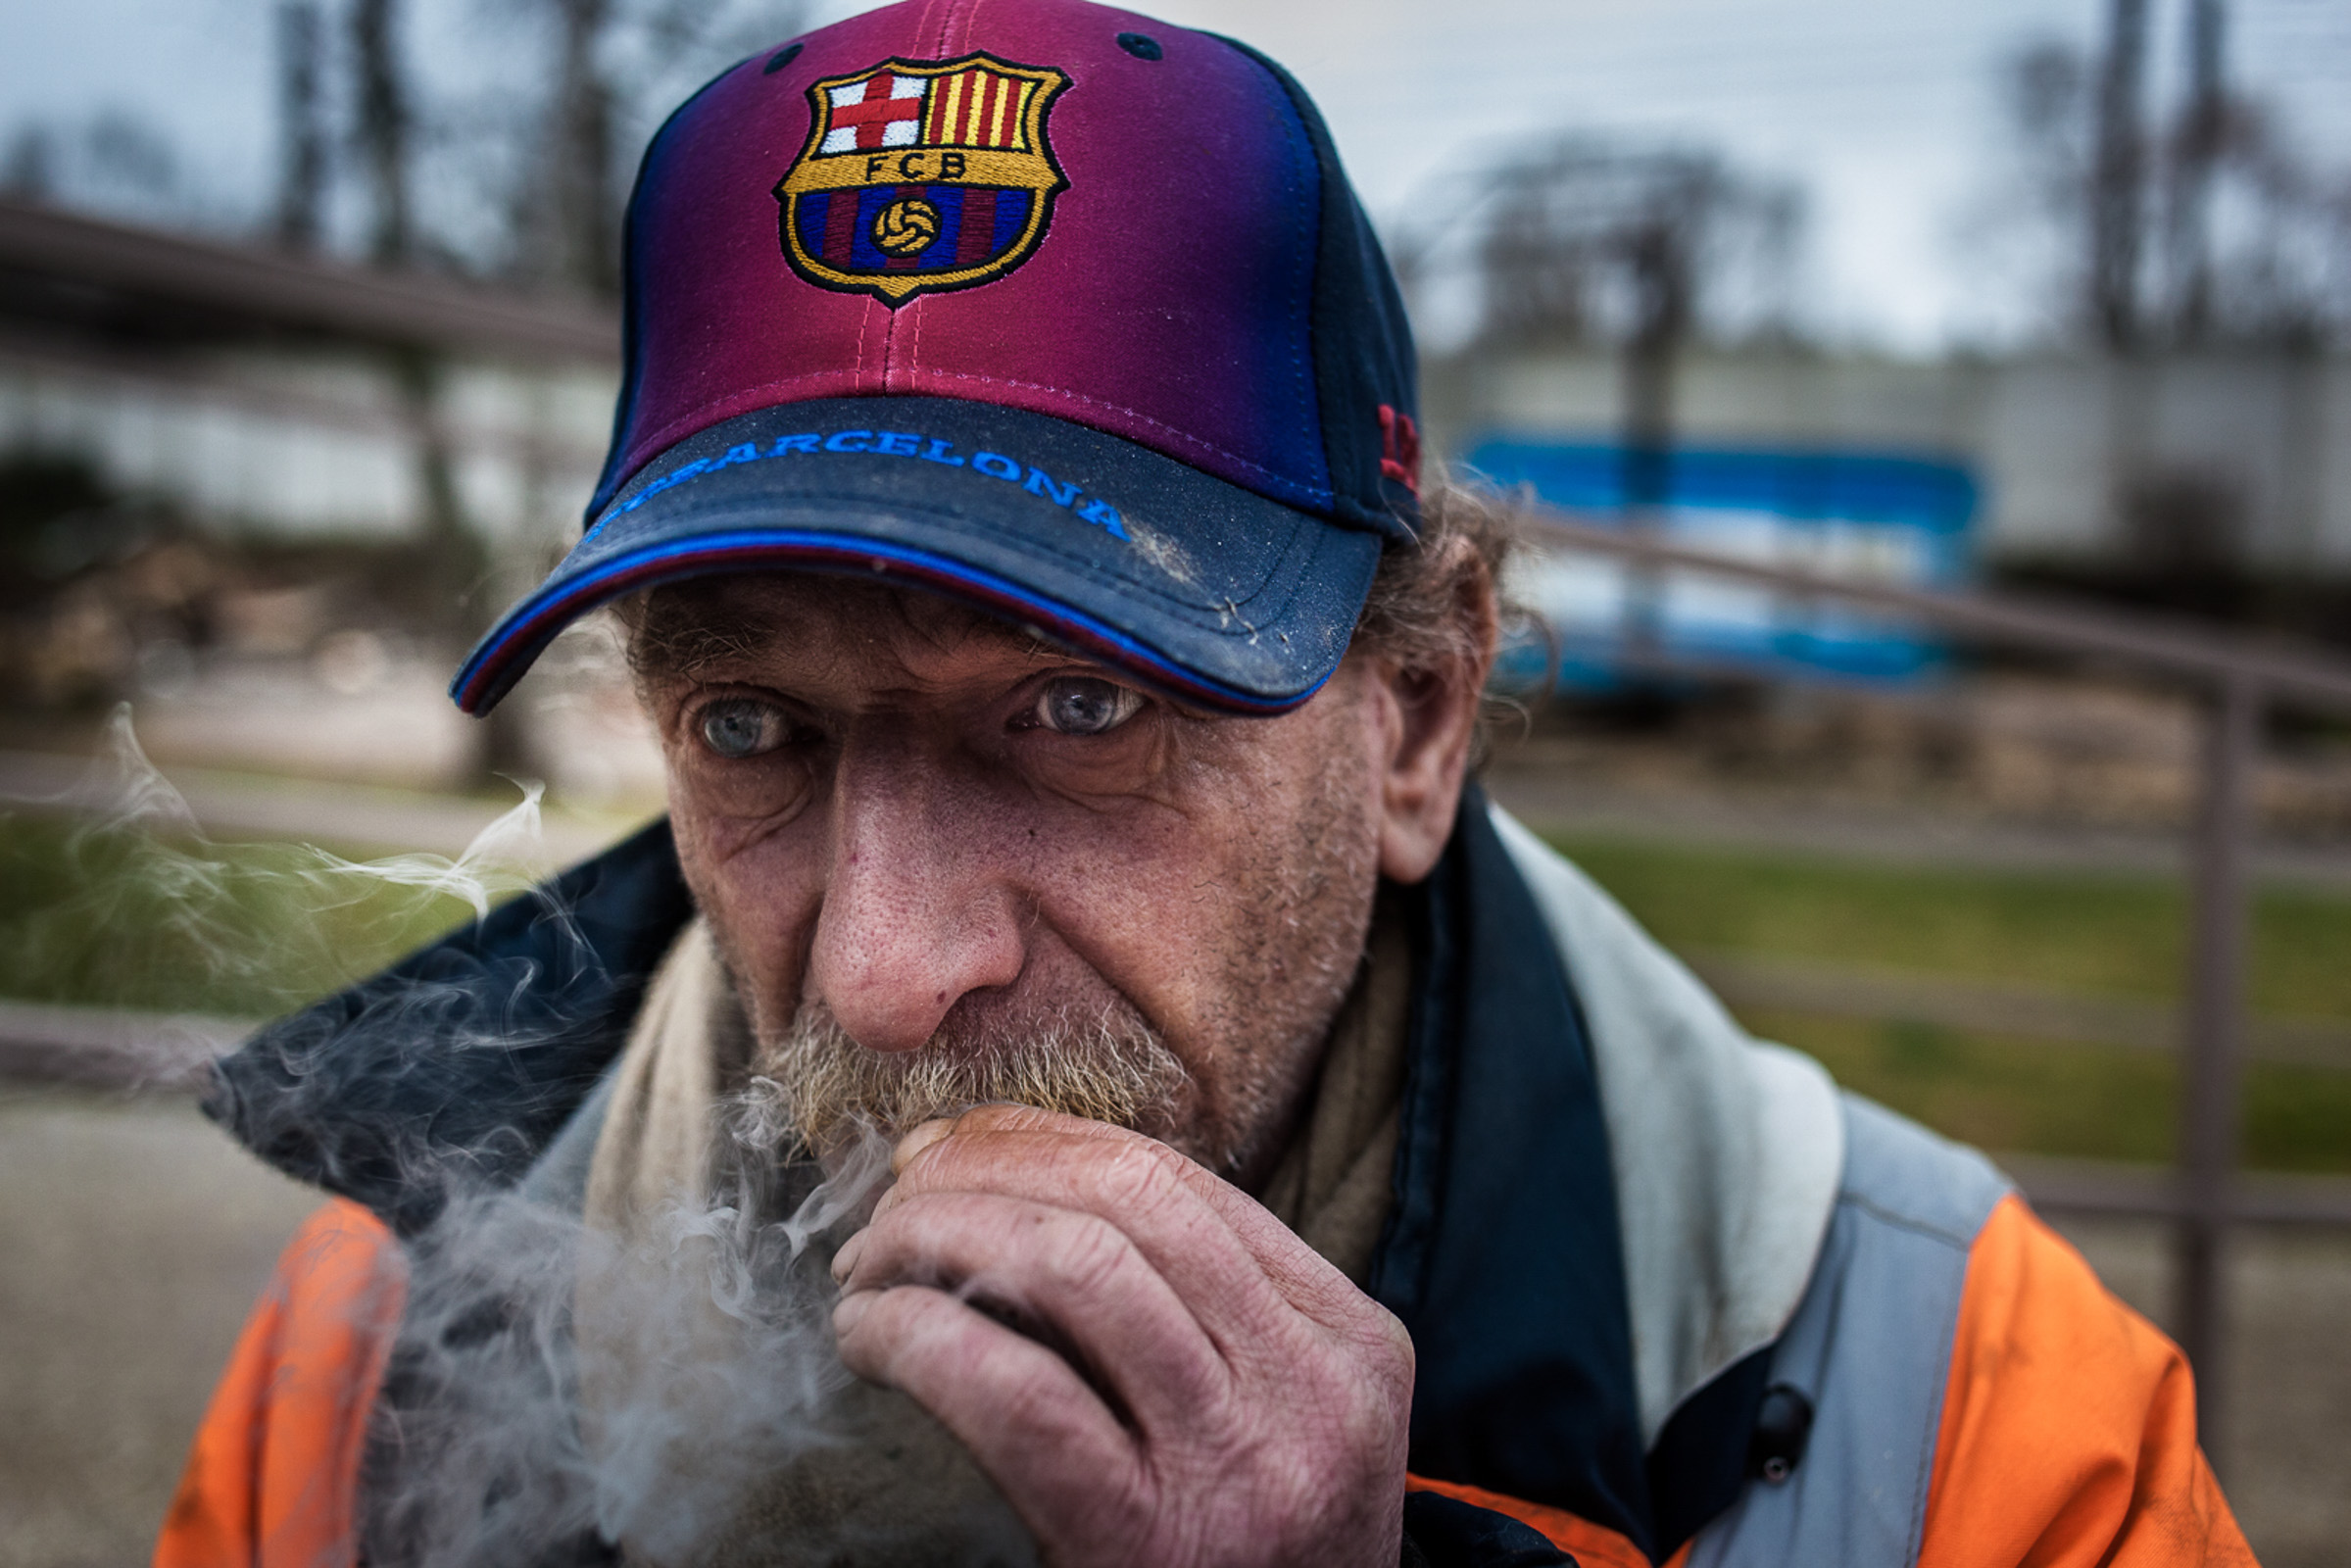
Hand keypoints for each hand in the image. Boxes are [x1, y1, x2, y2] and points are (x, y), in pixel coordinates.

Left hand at [828, 1105, 1414, 1567]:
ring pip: (1076, 1266)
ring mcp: (1240, 1464)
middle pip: (1128, 1199)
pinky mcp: (1146, 1540)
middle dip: (987, 1169)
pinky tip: (871, 1336)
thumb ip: (1198, 1315)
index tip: (955, 1145)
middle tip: (896, 1195)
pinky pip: (1018, 1391)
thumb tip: (1008, 1176)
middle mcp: (1312, 1389)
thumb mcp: (1277, 1422)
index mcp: (1352, 1339)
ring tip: (870, 1261)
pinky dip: (923, 1335)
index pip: (1184, 1183)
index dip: (1048, 1141)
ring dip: (942, 1233)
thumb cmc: (1252, 1561)